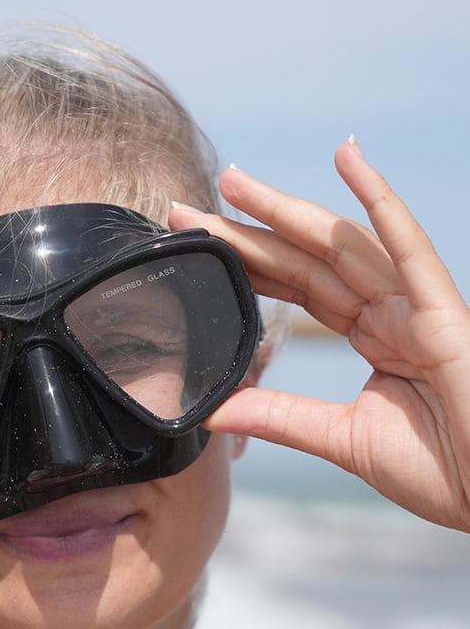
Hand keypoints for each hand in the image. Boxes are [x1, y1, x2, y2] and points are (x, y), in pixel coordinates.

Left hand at [169, 138, 469, 531]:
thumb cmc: (441, 470)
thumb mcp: (341, 440)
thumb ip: (280, 418)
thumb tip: (213, 413)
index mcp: (372, 336)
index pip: (296, 287)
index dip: (246, 263)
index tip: (195, 245)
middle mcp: (390, 312)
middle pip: (306, 259)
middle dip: (247, 230)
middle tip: (186, 208)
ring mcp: (416, 308)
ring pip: (341, 245)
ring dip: (287, 209)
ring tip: (234, 181)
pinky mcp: (443, 315)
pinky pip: (408, 248)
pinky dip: (380, 202)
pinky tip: (348, 158)